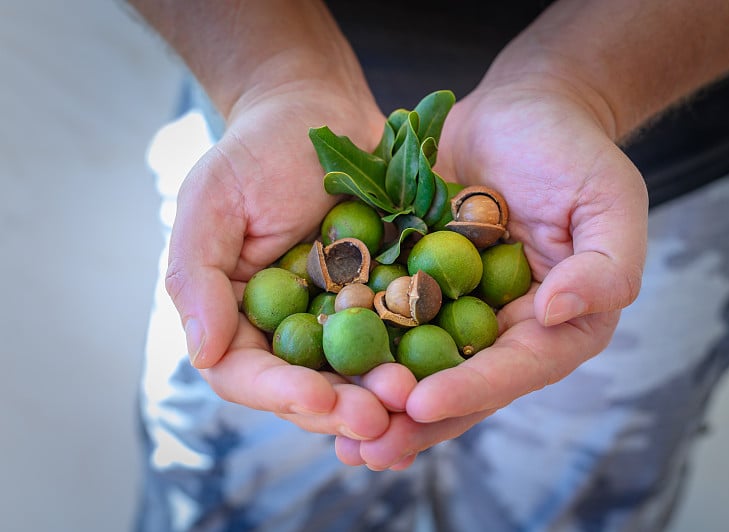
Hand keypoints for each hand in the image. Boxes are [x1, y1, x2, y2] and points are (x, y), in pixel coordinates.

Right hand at [165, 83, 417, 439]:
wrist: (320, 111)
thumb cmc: (256, 151)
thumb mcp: (211, 200)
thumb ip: (195, 275)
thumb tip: (203, 352)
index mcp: (237, 316)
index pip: (246, 373)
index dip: (279, 394)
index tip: (319, 400)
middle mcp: (288, 329)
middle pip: (309, 388)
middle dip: (343, 408)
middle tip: (381, 418)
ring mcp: (340, 318)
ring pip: (360, 374)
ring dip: (385, 395)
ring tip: (415, 400)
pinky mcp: (386, 299)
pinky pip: (403, 336)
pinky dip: (420, 358)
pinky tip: (444, 369)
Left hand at [336, 80, 648, 468]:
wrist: (519, 110)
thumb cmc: (572, 150)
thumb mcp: (609, 200)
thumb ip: (607, 265)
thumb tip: (560, 312)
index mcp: (558, 323)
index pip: (516, 368)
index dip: (472, 390)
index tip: (422, 403)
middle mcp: (505, 328)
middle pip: (461, 385)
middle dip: (415, 420)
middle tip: (367, 449)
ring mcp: (457, 308)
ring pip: (418, 366)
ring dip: (378, 403)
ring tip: (337, 438)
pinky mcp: (416, 282)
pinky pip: (385, 319)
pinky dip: (356, 347)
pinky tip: (318, 373)